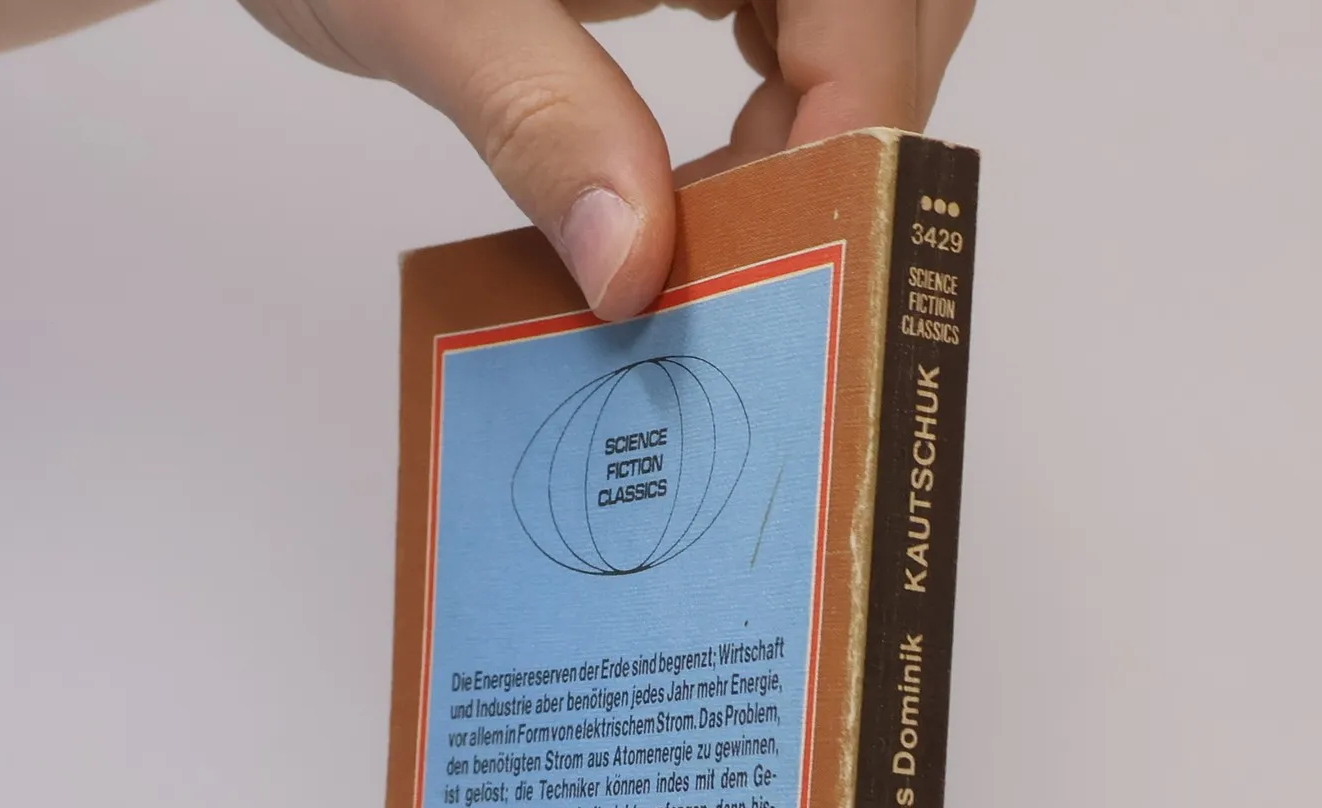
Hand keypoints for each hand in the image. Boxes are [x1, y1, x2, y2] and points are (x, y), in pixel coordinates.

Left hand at [232, 1, 974, 318]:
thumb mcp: (430, 6)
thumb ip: (541, 122)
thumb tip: (632, 268)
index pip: (865, 8)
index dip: (851, 140)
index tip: (791, 265)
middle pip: (891, 15)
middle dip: (842, 145)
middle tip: (751, 264)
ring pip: (853, 20)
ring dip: (811, 131)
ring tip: (715, 232)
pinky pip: (793, 14)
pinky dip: (773, 101)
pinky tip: (697, 176)